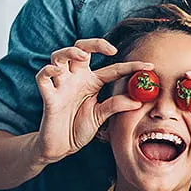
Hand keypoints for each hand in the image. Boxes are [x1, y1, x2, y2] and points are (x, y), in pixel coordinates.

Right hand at [33, 38, 152, 162]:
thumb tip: (138, 101)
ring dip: (70, 52)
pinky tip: (57, 71)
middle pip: (81, 48)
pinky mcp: (48, 96)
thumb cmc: (79, 128)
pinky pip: (42, 77)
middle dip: (95, 43)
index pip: (113, 68)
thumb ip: (115, 106)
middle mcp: (76, 78)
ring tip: (82, 56)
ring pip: (59, 57)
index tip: (148, 67)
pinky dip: (48, 71)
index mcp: (92, 82)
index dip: (131, 66)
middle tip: (111, 50)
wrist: (61, 146)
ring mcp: (61, 85)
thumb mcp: (101, 116)